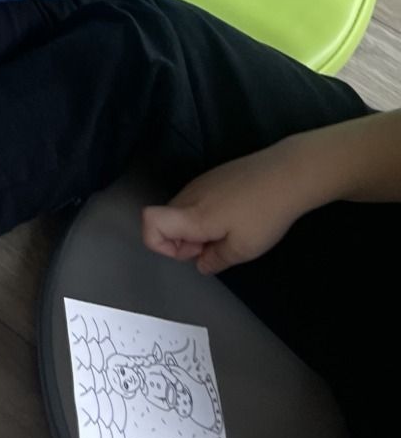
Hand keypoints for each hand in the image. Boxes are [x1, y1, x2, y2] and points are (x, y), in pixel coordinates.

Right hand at [143, 140, 307, 274]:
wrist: (287, 173)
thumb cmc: (263, 214)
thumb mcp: (243, 248)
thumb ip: (216, 260)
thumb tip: (200, 264)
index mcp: (191, 215)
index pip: (149, 224)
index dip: (161, 246)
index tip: (194, 252)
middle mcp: (188, 195)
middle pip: (166, 221)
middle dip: (185, 242)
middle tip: (219, 246)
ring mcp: (200, 182)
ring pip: (183, 211)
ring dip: (197, 229)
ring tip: (232, 231)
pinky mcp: (213, 176)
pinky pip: (196, 200)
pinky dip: (207, 214)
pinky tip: (238, 215)